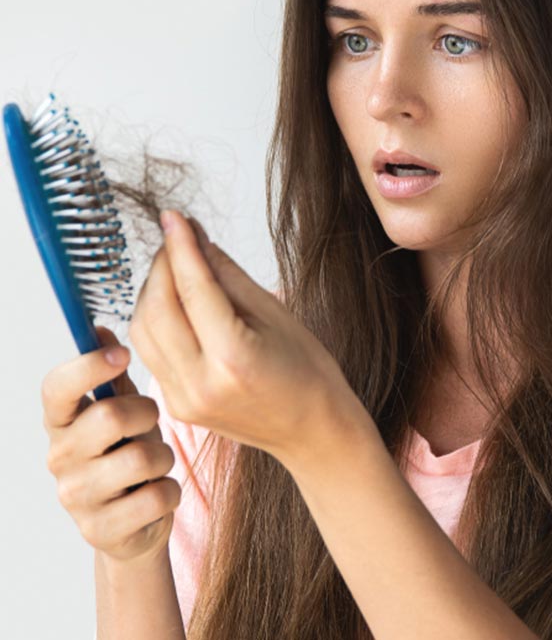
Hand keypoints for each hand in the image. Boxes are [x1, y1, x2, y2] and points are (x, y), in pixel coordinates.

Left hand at [128, 210, 370, 470]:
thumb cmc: (307, 371)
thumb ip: (228, 275)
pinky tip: (176, 302)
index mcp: (233, 359)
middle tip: (178, 239)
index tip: (174, 216)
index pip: (192, 289)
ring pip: (143, 330)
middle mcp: (199, 383)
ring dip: (152, 291)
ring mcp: (182, 399)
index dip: (180, 247)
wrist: (312, 430)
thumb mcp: (275, 314)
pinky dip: (155, 319)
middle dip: (161, 266)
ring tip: (177, 269)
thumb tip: (195, 237)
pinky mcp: (175, 405)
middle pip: (156, 309)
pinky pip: (150, 351)